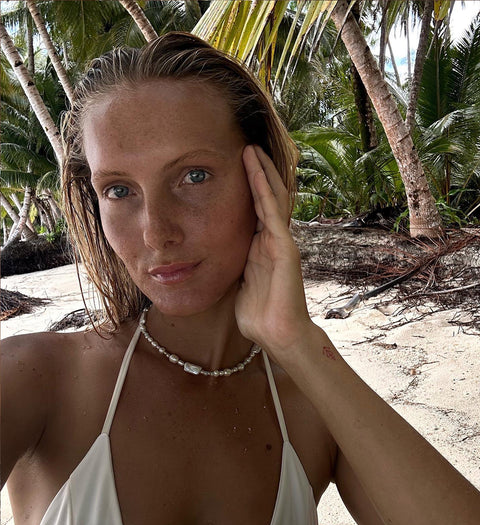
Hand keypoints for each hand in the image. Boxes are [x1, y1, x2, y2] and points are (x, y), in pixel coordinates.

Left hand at [235, 145, 311, 359]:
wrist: (279, 334)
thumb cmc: (260, 317)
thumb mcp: (240, 287)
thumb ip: (235, 272)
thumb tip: (216, 266)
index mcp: (260, 249)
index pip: (254, 211)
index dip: (247, 189)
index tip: (234, 169)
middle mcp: (272, 240)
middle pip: (266, 198)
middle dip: (257, 173)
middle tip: (246, 147)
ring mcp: (280, 241)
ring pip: (272, 197)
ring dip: (261, 171)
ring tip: (250, 148)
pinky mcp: (284, 245)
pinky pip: (271, 210)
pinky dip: (262, 187)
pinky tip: (255, 167)